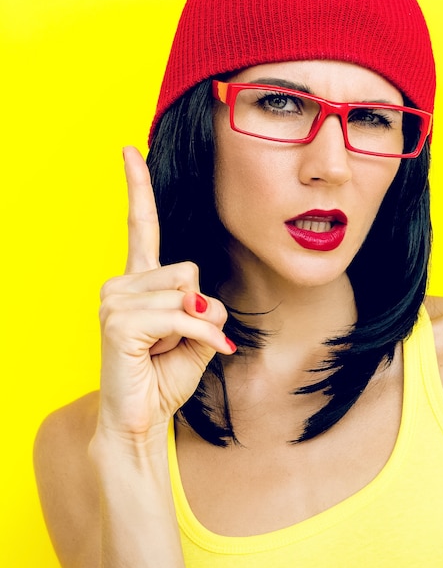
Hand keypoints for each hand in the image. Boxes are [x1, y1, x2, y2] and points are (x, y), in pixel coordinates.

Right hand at [97, 146, 233, 439]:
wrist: (143, 417)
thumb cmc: (167, 374)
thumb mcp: (199, 332)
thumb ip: (205, 305)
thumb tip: (200, 295)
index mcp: (139, 281)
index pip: (141, 225)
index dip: (137, 188)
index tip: (129, 149)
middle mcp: (120, 283)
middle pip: (188, 268)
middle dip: (198, 308)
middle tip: (176, 341)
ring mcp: (113, 300)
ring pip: (186, 292)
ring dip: (194, 328)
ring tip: (165, 351)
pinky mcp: (117, 322)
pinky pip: (182, 317)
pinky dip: (197, 338)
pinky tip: (181, 355)